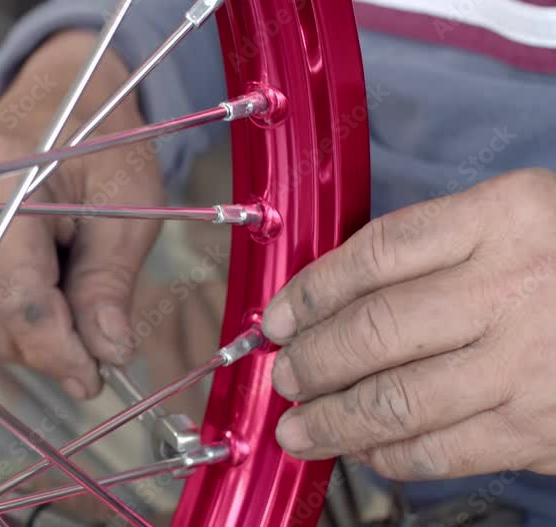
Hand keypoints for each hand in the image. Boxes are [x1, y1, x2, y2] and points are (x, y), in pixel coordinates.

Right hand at [0, 31, 163, 399]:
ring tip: (76, 307)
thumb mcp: (127, 206)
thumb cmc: (98, 145)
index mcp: (0, 183)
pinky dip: (11, 322)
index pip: (18, 295)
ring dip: (31, 339)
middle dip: (48, 350)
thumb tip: (107, 352)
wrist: (57, 103)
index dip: (56, 349)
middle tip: (96, 356)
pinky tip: (45, 295)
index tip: (93, 378)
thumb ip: (110, 280)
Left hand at [262, 168, 555, 479]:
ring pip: (399, 400)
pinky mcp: (543, 428)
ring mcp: (531, 363)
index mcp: (504, 217)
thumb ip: (438, 248)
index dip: (310, 292)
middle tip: (282, 376)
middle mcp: (514, 287)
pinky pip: (444, 449)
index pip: (375, 254)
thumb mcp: (520, 220)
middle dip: (312, 361)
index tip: (275, 319)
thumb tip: (334, 298)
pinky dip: (391, 456)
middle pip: (376, 330)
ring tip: (297, 429)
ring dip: (333, 420)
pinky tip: (364, 451)